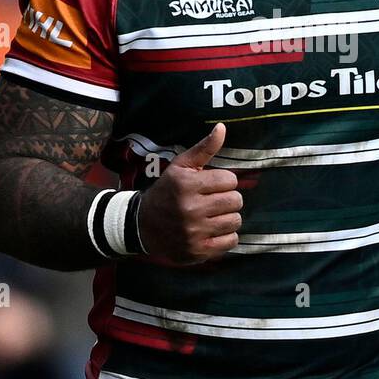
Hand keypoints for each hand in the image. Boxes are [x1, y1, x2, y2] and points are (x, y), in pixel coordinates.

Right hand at [137, 123, 241, 264]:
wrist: (142, 226)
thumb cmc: (167, 192)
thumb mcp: (181, 167)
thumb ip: (204, 148)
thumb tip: (222, 128)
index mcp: (187, 185)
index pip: (230, 180)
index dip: (223, 182)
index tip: (211, 186)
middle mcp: (191, 209)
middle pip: (236, 200)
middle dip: (227, 199)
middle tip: (213, 201)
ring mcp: (195, 232)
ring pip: (236, 220)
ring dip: (228, 217)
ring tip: (213, 216)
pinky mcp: (198, 251)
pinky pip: (231, 241)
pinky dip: (225, 236)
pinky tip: (212, 231)